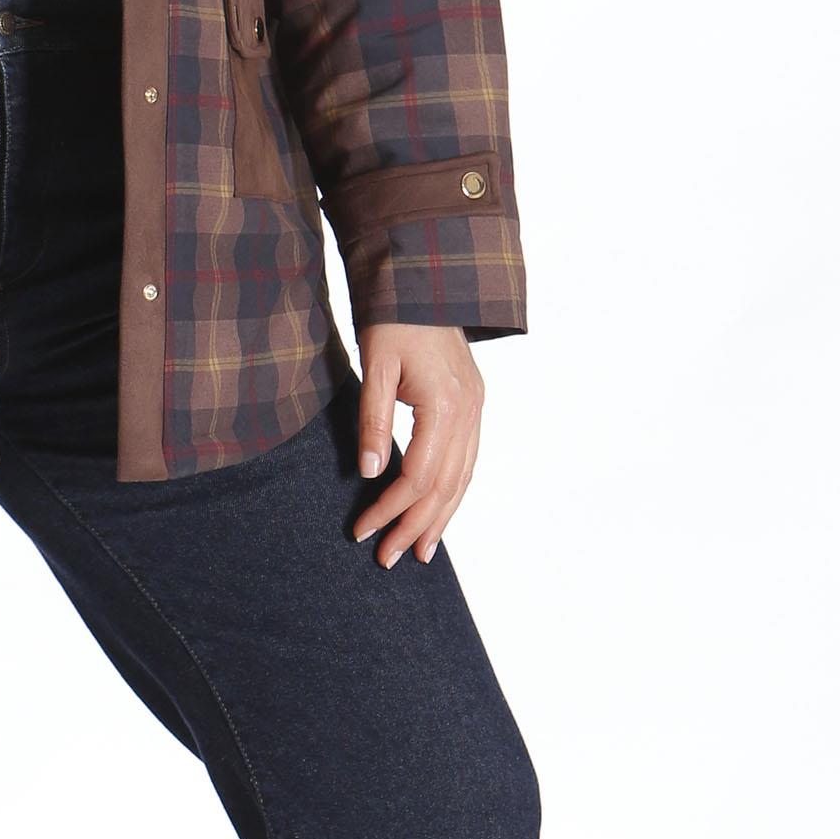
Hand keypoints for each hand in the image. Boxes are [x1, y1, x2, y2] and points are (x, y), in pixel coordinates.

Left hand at [348, 323, 483, 567]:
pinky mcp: (474, 404)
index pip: (419, 476)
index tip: (363, 530)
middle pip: (445, 486)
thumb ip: (373, 421)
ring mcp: (477, 409)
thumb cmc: (393, 318)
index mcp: (447, 406)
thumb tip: (372, 473)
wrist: (424, 280)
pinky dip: (453, 490)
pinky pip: (468, 460)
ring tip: (420, 550)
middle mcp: (470, 412)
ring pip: (463, 478)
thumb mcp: (374, 366)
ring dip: (441, 517)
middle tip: (388, 558)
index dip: (391, 508)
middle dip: (416, 526)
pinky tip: (439, 509)